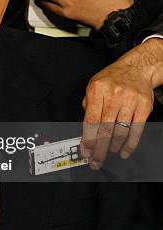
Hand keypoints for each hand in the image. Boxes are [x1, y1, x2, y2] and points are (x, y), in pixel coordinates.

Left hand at [81, 39, 162, 167]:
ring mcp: (130, 101)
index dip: (87, 139)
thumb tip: (85, 130)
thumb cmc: (113, 78)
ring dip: (113, 147)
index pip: (91, 120)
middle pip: (105, 129)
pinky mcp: (144, 107)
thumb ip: (88, 106)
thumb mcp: (94, 85)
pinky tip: (123, 152)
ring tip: (108, 154)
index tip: (85, 151)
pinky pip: (136, 130)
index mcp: (98, 90)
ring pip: (120, 131)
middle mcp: (114, 95)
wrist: (137, 68)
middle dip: (99, 149)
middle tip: (95, 161)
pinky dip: (130, 145)